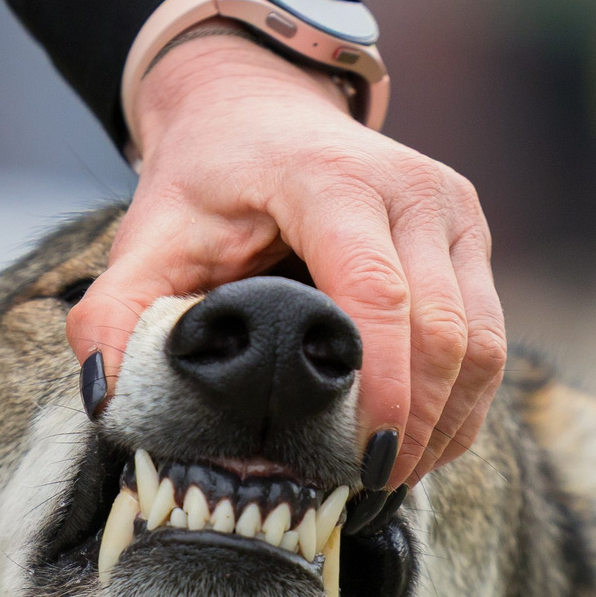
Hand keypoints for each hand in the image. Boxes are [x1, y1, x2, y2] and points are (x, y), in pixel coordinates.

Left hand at [69, 29, 505, 488]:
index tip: (364, 460)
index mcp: (331, 179)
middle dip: (417, 424)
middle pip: (444, 329)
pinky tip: (421, 444)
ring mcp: (453, 211)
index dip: (382, 387)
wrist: (257, 108)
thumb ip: (114, 312)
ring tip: (396, 477)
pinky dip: (463, 402)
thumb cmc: (205, 181)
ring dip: (448, 422)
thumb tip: (105, 395)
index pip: (378, 294)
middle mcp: (411, 188)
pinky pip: (490, 337)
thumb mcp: (146, 236)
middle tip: (373, 488)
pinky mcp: (472, 236)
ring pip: (483, 340)